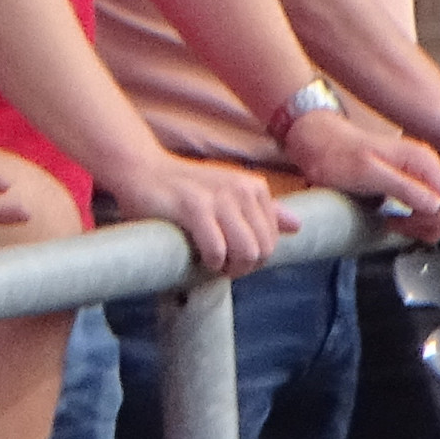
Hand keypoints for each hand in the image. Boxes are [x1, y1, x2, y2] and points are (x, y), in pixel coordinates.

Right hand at [111, 150, 299, 276]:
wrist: (142, 171)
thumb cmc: (184, 187)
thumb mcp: (229, 192)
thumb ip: (263, 209)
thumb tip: (297, 225)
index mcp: (254, 187)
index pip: (273, 238)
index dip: (257, 258)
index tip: (234, 260)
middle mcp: (241, 190)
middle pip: (263, 248)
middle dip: (246, 266)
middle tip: (225, 268)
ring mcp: (218, 198)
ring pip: (246, 251)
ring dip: (231, 268)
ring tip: (216, 266)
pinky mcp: (193, 207)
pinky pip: (216, 249)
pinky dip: (211, 262)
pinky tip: (201, 259)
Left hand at [282, 105, 439, 240]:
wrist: (319, 141)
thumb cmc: (338, 155)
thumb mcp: (369, 173)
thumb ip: (404, 187)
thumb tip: (437, 205)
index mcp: (423, 161)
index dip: (434, 219)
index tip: (404, 223)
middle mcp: (427, 167)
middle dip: (430, 225)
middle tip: (398, 226)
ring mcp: (420, 175)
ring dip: (423, 225)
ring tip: (394, 223)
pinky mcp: (409, 183)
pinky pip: (427, 209)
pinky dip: (416, 221)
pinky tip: (394, 220)